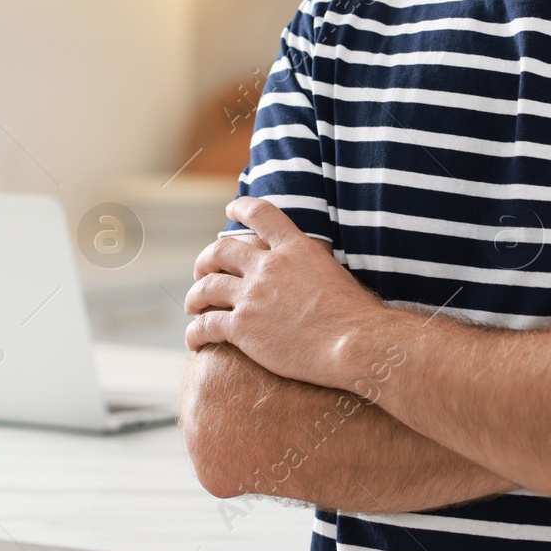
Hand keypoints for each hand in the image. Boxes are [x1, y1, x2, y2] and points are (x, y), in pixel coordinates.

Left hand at [185, 198, 384, 387]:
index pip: (260, 214)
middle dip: (206, 259)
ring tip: (193, 305)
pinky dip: (195, 332)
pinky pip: (206, 325)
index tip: (230, 209)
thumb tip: (310, 271)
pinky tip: (193, 340)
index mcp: (295, 248)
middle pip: (222, 251)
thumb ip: (313, 265)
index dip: (241, 207)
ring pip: (207, 287)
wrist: (354, 343)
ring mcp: (252, 296)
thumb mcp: (336, 273)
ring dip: (195, 296)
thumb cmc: (357, 316)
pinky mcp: (243, 328)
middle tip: (201, 269)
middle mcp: (268, 266)